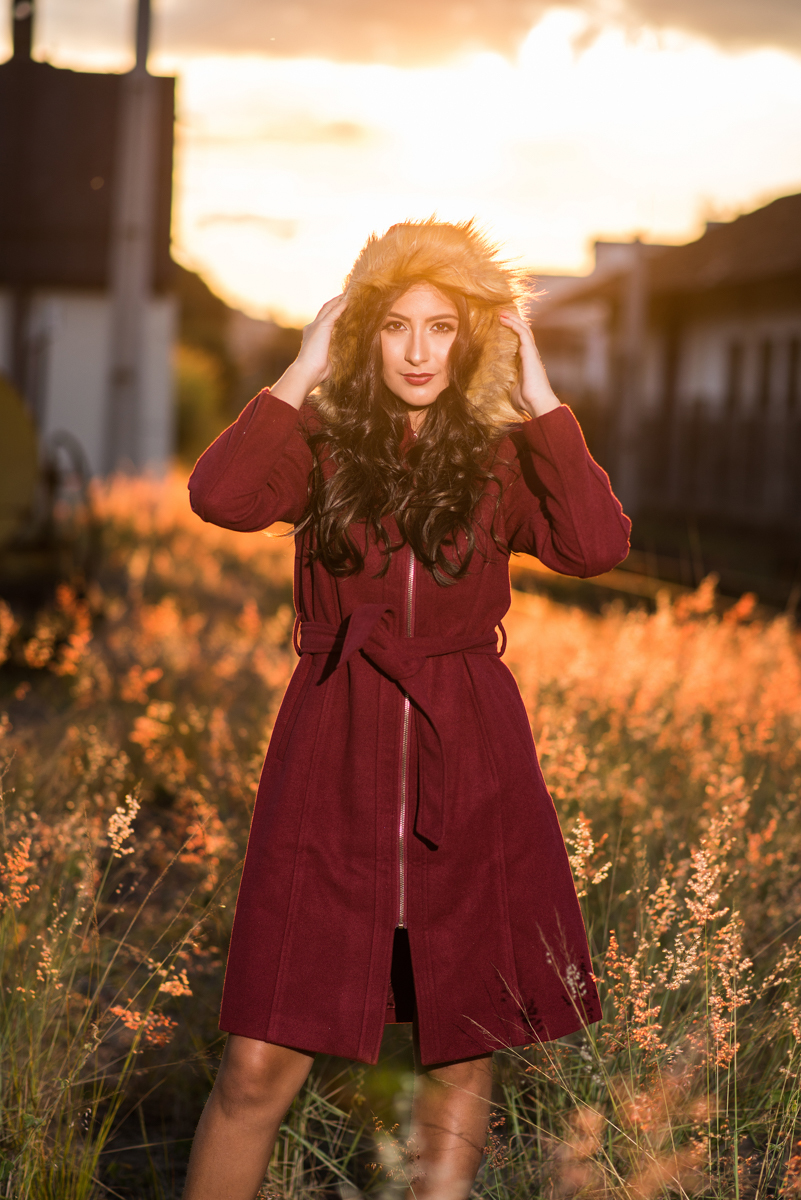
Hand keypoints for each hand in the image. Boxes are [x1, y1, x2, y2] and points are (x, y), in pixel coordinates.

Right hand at [270, 294, 347, 409]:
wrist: (306, 372)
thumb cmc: (315, 372)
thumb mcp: (326, 363)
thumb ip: (331, 359)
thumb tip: (335, 364)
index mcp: (313, 336)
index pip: (324, 320)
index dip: (332, 312)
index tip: (342, 307)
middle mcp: (312, 328)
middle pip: (325, 310)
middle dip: (335, 301)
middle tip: (347, 294)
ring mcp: (316, 326)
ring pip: (329, 308)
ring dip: (339, 300)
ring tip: (349, 293)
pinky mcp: (321, 327)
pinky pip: (333, 313)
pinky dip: (341, 306)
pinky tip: (348, 301)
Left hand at [499, 309, 560, 418]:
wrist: (536, 403)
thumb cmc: (526, 400)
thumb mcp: (513, 388)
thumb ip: (509, 382)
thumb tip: (501, 384)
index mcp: (527, 362)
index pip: (522, 341)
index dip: (514, 331)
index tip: (502, 325)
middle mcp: (531, 355)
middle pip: (524, 332)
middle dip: (513, 321)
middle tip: (501, 314)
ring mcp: (532, 353)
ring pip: (524, 329)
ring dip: (513, 319)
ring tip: (501, 313)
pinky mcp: (530, 353)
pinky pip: (523, 334)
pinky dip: (514, 325)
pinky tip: (505, 320)